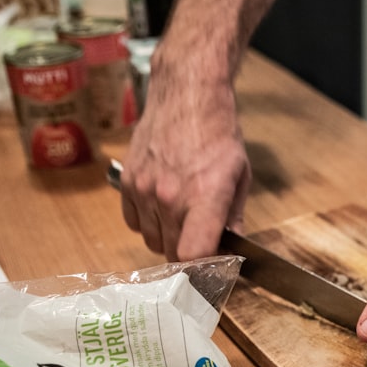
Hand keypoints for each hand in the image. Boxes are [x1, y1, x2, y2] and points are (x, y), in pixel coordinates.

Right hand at [120, 72, 250, 261]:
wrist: (186, 95)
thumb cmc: (218, 133)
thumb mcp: (239, 176)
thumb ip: (235, 218)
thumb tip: (233, 249)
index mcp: (204, 197)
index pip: (192, 255)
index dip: (201, 270)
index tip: (210, 271)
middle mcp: (170, 197)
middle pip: (173, 254)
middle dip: (189, 257)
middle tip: (201, 244)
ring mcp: (144, 190)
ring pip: (152, 241)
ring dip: (168, 239)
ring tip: (183, 218)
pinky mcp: (127, 183)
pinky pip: (133, 223)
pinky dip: (147, 223)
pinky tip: (162, 207)